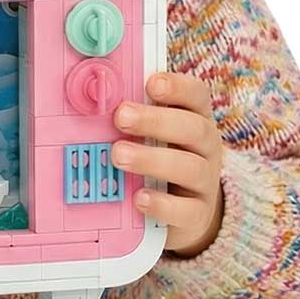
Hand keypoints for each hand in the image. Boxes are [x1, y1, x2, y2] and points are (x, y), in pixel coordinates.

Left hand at [111, 72, 223, 257]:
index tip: (151, 83)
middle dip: (155, 121)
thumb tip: (94, 96)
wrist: (183, 209)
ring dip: (152, 159)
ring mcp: (205, 182)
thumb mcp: (150, 133)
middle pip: (193, 128)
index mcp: (195, 118)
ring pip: (191, 168)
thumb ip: (132, 115)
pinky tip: (138, 198)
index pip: (196, 95)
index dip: (177, 87)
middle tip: (121, 117)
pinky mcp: (198, 214)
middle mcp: (205, 148)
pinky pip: (187, 211)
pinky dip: (162, 204)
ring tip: (119, 155)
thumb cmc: (160, 157)